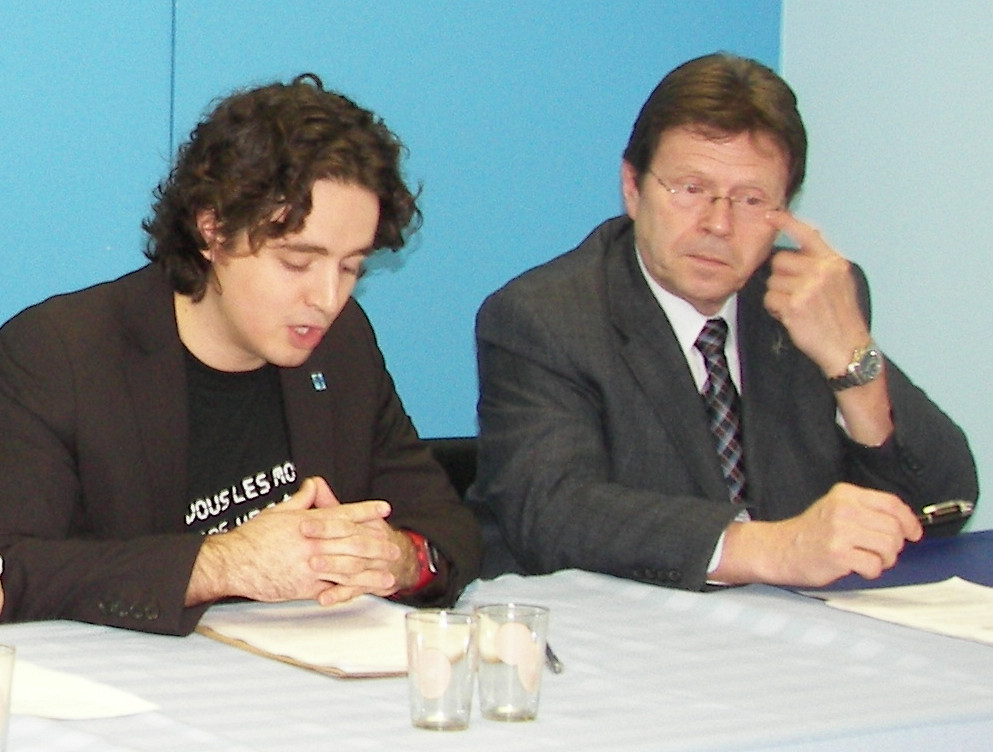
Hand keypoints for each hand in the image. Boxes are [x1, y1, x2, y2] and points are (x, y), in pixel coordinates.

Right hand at [186, 477, 399, 605]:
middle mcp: (313, 542)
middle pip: (351, 542)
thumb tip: (314, 485)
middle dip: (376, 545)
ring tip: (388, 575)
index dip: (365, 511)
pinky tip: (363, 592)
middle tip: (393, 546)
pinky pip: (331, 588)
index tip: (383, 509)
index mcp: (308, 522)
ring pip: (346, 568)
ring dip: (370, 572)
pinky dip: (348, 591)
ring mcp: (310, 565)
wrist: (233, 562)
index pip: (343, 514)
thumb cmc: (253, 537)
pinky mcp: (303, 586)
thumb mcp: (278, 511)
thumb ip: (301, 500)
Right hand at [716, 482, 922, 586]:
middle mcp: (843, 509)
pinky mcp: (838, 555)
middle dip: (894, 546)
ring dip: (885, 560)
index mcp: (845, 494)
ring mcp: (840, 532)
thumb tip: (905, 524)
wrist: (779, 549)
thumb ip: (866, 510)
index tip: (913, 533)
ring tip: (869, 560)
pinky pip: (874, 566)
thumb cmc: (811, 532)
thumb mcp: (836, 508)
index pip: (891, 503)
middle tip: (881, 552)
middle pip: (894, 528)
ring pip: (889, 547)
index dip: (908, 520)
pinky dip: (871, 571)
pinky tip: (856, 568)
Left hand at [762, 211, 870, 376]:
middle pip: (779, 260)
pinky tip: (791, 317)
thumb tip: (795, 251)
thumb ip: (820, 265)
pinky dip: (775, 310)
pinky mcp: (795, 306)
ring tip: (796, 308)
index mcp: (834, 262)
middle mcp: (822, 271)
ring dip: (777, 296)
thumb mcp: (839, 283)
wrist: (848, 349)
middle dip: (781, 277)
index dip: (786, 221)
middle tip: (795, 294)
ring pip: (772, 281)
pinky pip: (770, 299)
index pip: (808, 233)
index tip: (770, 214)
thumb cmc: (840, 319)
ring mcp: (808, 288)